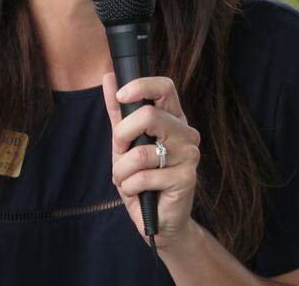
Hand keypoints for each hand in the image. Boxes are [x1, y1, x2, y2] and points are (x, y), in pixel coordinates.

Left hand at [103, 73, 200, 249]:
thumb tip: (108, 78)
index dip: (141, 86)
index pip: (165, 87)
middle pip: (149, 116)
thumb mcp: (125, 145)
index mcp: (173, 120)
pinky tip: (138, 193)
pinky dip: (130, 187)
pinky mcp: (187, 178)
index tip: (120, 95)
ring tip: (127, 180)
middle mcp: (186, 133)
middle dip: (122, 136)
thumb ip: (118, 113)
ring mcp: (189, 155)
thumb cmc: (142, 180)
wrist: (158, 221)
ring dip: (122, 171)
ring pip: (141, 152)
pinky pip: (143, 177)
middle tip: (120, 151)